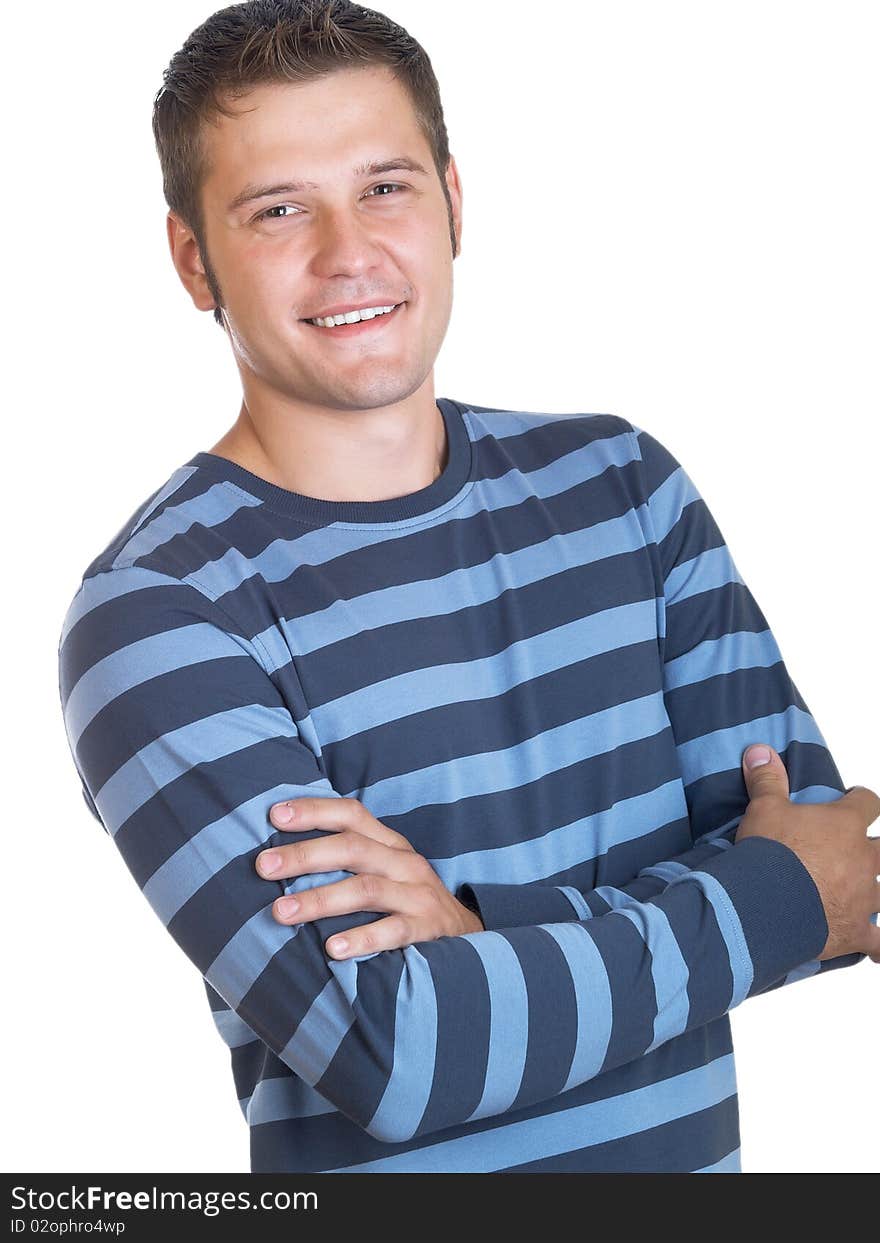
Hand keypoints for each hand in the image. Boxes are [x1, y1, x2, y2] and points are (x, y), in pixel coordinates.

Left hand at [255, 796, 483, 957]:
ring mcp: (418, 894)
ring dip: (320, 899)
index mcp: (389, 844)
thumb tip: (279, 858)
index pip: (351, 814)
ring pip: (366, 889)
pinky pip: (394, 931)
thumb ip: (345, 862)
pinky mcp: (428, 929)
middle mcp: (404, 862)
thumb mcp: (383, 872)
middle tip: (263, 866)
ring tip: (281, 912)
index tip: (274, 815)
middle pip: (352, 848)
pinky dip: (363, 938)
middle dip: (304, 855)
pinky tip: (332, 948)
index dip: (314, 810)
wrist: (468, 938)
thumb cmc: (406, 902)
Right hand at [736, 744, 879, 961]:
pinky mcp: (856, 931)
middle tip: (865, 851)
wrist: (767, 902)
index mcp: (845, 825)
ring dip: (879, 892)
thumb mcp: (763, 808)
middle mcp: (863, 860)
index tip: (855, 799)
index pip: (868, 803)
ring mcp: (864, 898)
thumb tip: (760, 751)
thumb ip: (767, 780)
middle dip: (878, 850)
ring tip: (868, 894)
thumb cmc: (769, 853)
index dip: (862, 800)